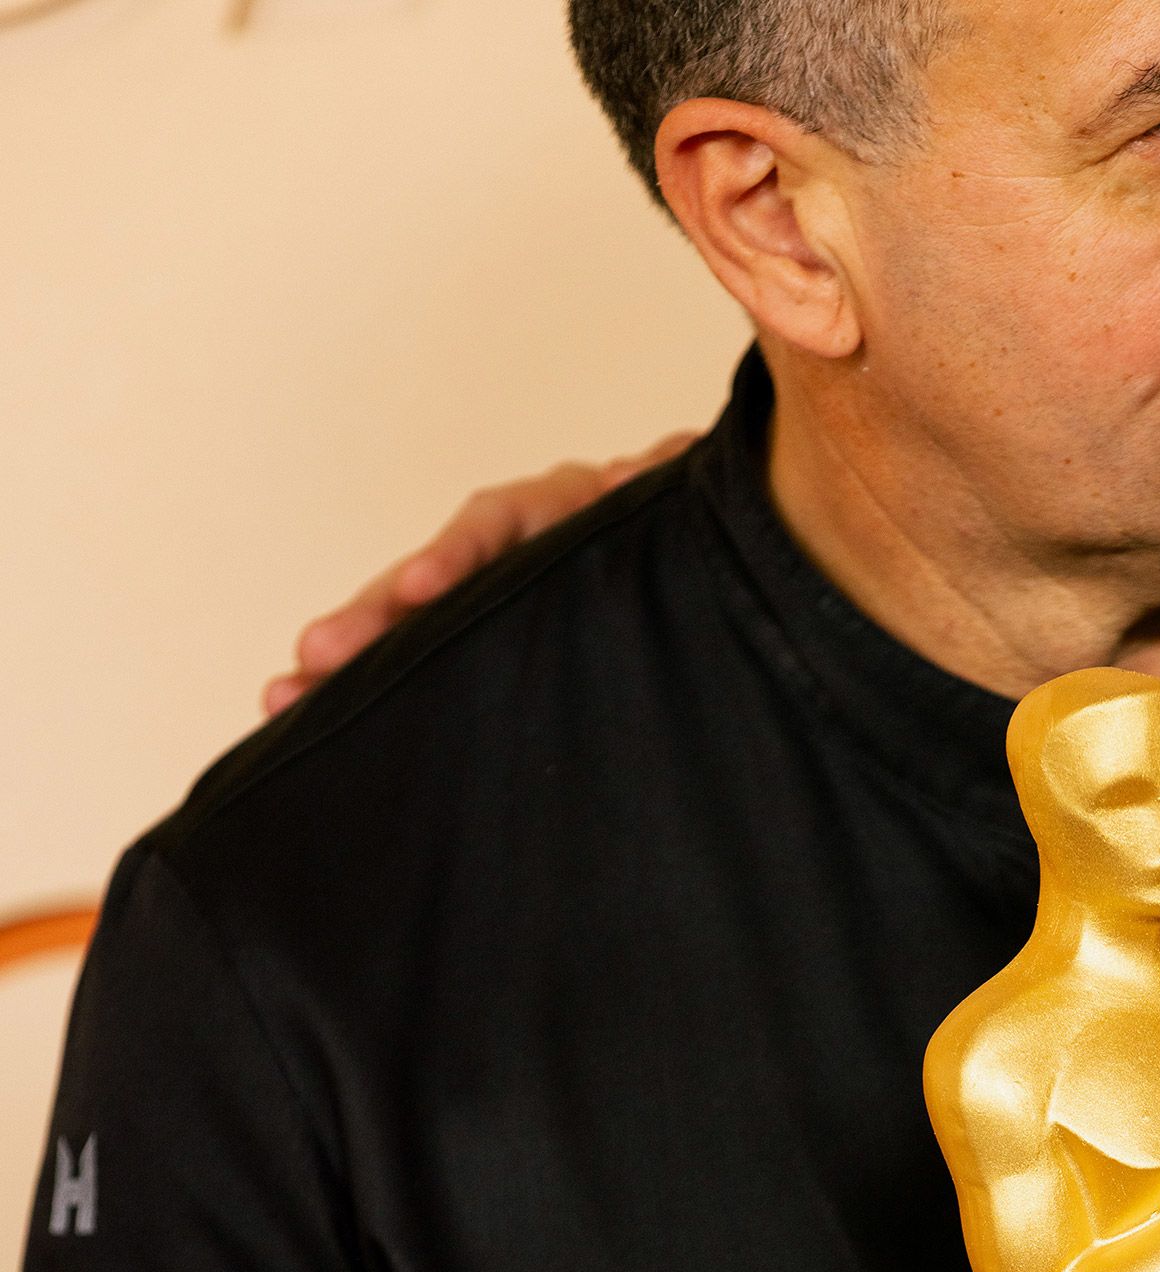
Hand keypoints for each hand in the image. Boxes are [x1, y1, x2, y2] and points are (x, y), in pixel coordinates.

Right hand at [261, 433, 696, 718]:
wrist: (682, 552)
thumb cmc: (669, 528)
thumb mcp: (667, 505)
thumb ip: (652, 489)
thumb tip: (632, 477)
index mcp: (547, 514)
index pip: (491, 529)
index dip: (456, 558)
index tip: (420, 589)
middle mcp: (495, 553)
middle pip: (425, 582)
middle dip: (370, 619)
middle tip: (312, 655)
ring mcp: (480, 595)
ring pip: (406, 624)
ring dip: (350, 660)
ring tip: (286, 695)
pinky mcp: (476, 640)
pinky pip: (418, 662)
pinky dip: (372, 686)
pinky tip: (312, 714)